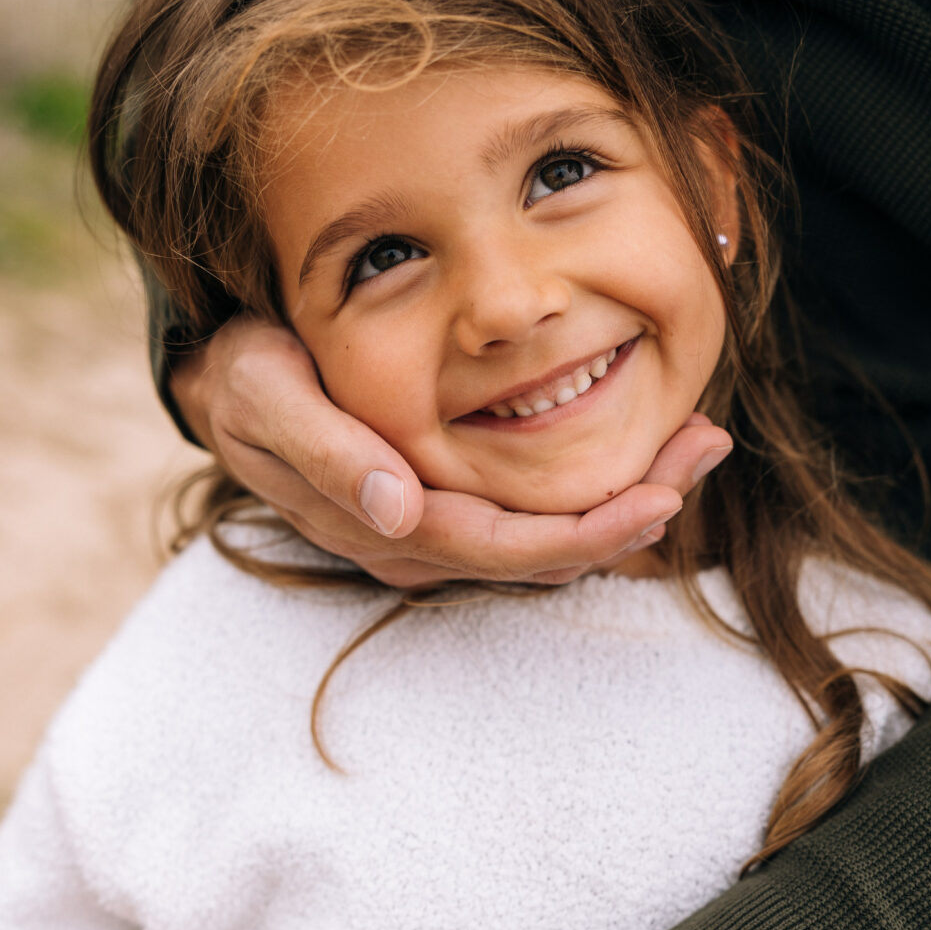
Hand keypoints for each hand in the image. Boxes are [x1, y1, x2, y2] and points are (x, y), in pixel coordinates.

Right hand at [172, 315, 730, 586]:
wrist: (220, 381)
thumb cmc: (246, 374)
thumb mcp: (267, 393)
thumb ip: (328, 450)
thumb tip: (398, 508)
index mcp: (382, 525)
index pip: (504, 548)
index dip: (587, 530)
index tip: (663, 492)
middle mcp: (416, 545)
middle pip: (544, 555)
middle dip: (633, 512)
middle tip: (710, 446)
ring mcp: (433, 533)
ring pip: (547, 543)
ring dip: (625, 501)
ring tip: (698, 443)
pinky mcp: (445, 509)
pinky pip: (531, 517)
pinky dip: (591, 489)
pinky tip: (638, 448)